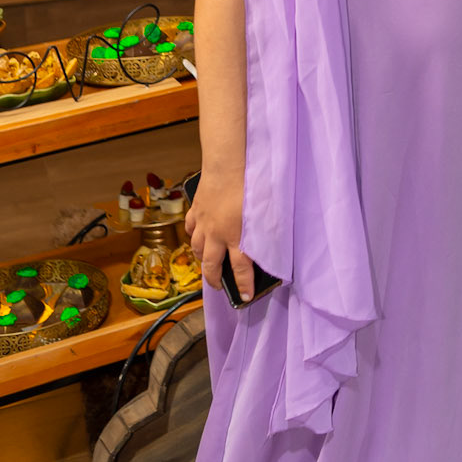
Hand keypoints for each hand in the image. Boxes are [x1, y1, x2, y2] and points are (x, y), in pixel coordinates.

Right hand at [185, 172, 253, 300]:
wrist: (227, 163)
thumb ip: (265, 228)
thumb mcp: (264, 209)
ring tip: (208, 263)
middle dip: (214, 279)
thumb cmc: (251, 183)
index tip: (246, 297)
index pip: (241, 268)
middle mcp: (217, 234)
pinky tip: (198, 235)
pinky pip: (191, 228)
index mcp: (237, 235)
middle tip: (219, 286)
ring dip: (202, 258)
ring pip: (198, 248)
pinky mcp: (196, 209)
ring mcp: (203, 222)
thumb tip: (270, 241)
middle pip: (212, 264)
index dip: (244, 285)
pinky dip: (194, 234)